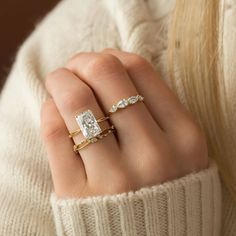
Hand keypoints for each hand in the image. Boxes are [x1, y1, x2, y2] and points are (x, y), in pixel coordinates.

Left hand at [40, 48, 208, 197]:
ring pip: (75, 99)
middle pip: (106, 73)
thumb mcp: (177, 144)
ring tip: (60, 82)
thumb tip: (110, 62)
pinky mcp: (80, 194)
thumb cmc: (162, 182)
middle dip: (82, 61)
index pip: (139, 68)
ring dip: (60, 80)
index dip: (112, 55)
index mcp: (184, 137)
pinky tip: (54, 111)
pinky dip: (49, 110)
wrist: (150, 235)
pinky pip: (54, 132)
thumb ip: (153, 104)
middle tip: (75, 68)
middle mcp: (154, 155)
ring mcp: (116, 177)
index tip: (101, 61)